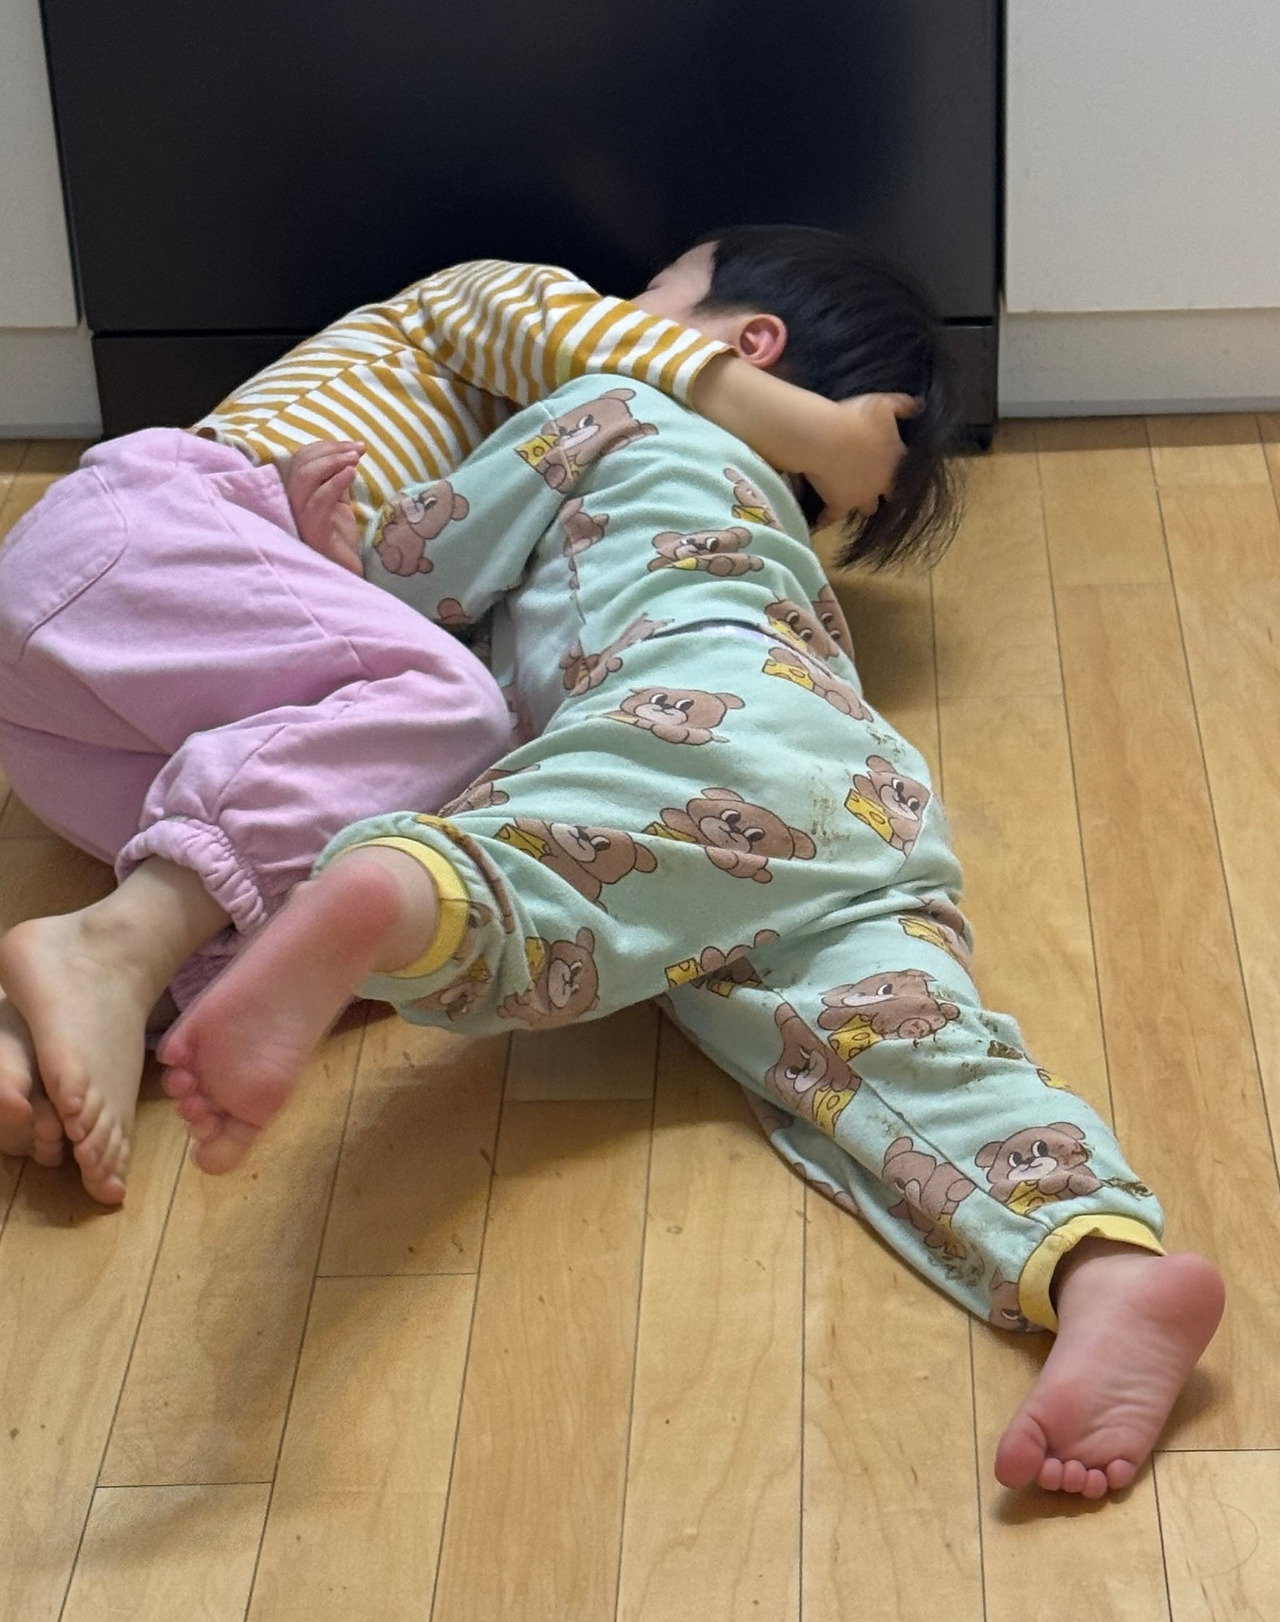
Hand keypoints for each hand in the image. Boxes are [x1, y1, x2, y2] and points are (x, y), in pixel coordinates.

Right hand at [284, 440, 364, 574]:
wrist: (346, 570)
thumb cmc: (340, 537)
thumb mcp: (339, 502)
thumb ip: (337, 479)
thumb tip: (347, 455)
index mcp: (298, 492)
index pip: (302, 459)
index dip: (326, 446)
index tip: (354, 445)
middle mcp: (293, 502)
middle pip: (302, 464)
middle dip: (331, 450)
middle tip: (358, 450)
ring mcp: (300, 517)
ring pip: (305, 479)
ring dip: (332, 462)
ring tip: (355, 459)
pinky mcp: (313, 530)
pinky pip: (318, 502)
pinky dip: (335, 483)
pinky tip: (352, 474)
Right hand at [806, 393, 918, 521]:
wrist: (826, 437)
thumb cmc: (857, 418)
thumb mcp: (884, 404)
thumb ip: (904, 405)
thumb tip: (921, 406)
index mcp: (896, 460)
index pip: (909, 472)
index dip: (905, 471)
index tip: (901, 469)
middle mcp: (882, 484)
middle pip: (891, 495)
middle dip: (887, 491)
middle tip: (880, 484)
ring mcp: (860, 497)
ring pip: (868, 508)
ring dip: (864, 502)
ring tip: (856, 498)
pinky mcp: (838, 504)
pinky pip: (832, 517)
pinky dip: (827, 518)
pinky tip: (821, 521)